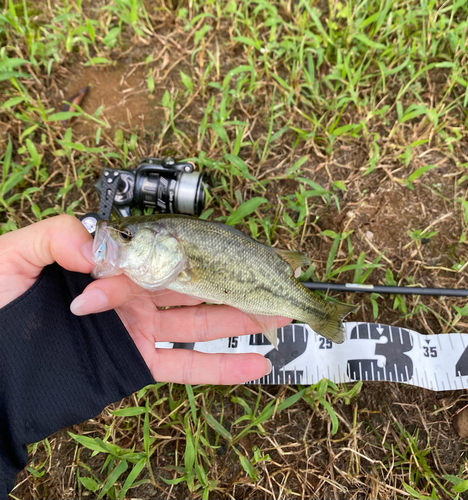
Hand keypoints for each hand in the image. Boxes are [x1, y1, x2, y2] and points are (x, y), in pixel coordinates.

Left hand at [0, 215, 288, 383]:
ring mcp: (139, 331)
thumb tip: (103, 245)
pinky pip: (186, 365)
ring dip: (241, 320)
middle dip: (235, 281)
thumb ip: (57, 235)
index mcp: (112, 266)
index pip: (166, 252)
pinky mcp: (137, 365)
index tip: (237, 246)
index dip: (203, 249)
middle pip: (196, 285)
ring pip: (201, 323)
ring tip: (278, 312)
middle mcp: (133, 296)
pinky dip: (222, 367)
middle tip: (272, 278)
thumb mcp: (12, 256)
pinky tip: (255, 364)